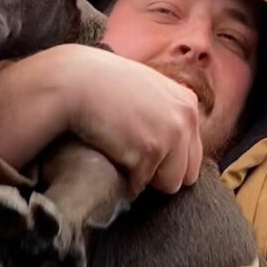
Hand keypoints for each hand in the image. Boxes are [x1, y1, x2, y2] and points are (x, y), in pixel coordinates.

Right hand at [0, 44, 202, 194]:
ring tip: (120, 156)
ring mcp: (170, 136)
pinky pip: (141, 184)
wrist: (74, 81)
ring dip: (145, 177)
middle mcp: (185, 119)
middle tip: (132, 158)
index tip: (143, 152)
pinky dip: (124, 179)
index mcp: (187, 103)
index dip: (168, 159)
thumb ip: (163, 107)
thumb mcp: (144, 86)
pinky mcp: (149, 152)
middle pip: (187, 173)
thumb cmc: (100, 82)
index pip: (193, 153)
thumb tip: (164, 135)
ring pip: (168, 184)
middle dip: (161, 172)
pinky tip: (109, 156)